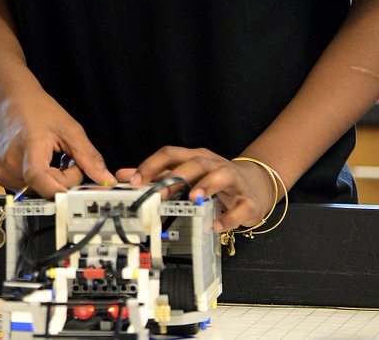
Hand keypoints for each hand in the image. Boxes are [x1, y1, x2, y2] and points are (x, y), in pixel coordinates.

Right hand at [0, 89, 115, 198]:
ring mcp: (4, 173)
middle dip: (64, 180)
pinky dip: (42, 180)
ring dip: (53, 180)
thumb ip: (89, 158)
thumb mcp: (70, 130)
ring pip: (40, 192)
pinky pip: (30, 188)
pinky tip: (43, 163)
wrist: (11, 102)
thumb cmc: (39, 111)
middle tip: (67, 159)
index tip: (80, 183)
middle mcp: (10, 165)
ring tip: (53, 158)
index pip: (41, 180)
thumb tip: (107, 180)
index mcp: (27, 149)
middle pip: (46, 189)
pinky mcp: (2, 177)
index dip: (63, 188)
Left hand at [125, 146, 278, 232]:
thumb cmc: (214, 180)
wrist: (255, 186)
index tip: (135, 181)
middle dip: (178, 176)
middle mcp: (214, 165)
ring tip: (194, 198)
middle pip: (196, 162)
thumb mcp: (185, 174)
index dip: (152, 165)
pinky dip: (228, 218)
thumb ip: (156, 176)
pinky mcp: (248, 201)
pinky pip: (241, 207)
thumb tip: (123, 175)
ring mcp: (233, 181)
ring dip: (207, 186)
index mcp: (195, 157)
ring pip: (222, 176)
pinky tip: (215, 226)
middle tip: (161, 192)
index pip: (171, 153)